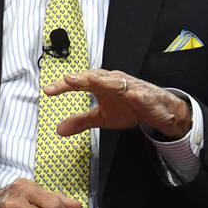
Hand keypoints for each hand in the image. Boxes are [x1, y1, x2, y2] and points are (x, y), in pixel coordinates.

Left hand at [43, 69, 191, 138]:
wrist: (158, 111)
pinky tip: (130, 95)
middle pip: (97, 77)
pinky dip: (136, 94)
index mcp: (103, 85)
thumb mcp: (102, 117)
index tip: (48, 90)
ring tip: (91, 80)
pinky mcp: (148, 97)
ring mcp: (132, 88)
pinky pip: (142, 95)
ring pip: (117, 82)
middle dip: (83, 78)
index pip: (81, 82)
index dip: (65, 85)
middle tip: (68, 80)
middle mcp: (116, 82)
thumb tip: (59, 129)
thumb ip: (82, 121)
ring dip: (105, 80)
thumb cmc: (130, 108)